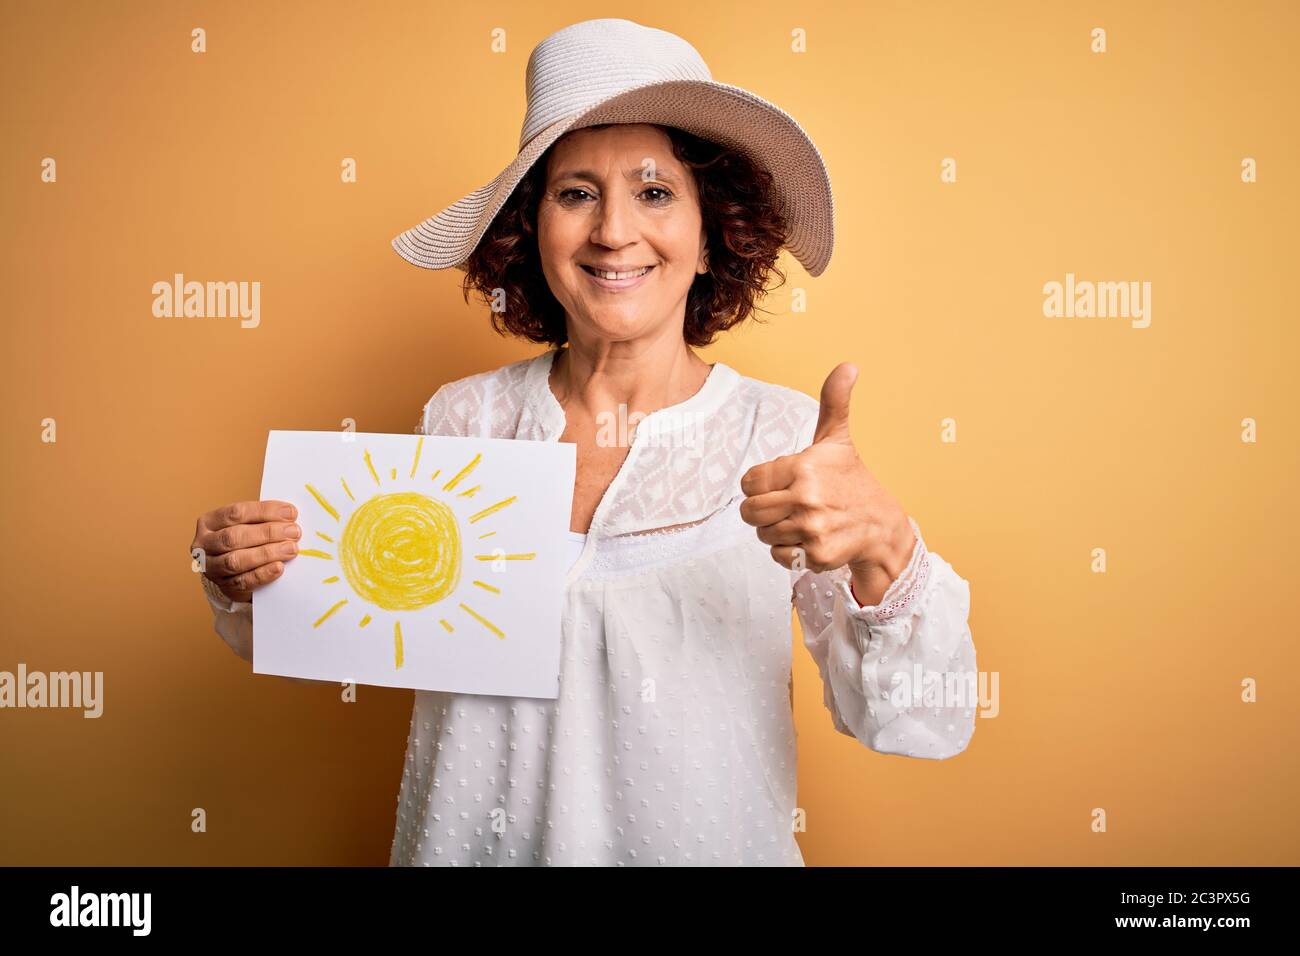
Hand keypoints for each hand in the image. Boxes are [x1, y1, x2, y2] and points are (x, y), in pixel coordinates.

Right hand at [192, 500, 300, 602]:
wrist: (234, 571)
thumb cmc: (243, 541)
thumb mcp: (247, 525)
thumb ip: (263, 519)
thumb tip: (290, 514)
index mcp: (209, 522)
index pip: (236, 513)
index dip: (265, 511)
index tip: (290, 513)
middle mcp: (204, 544)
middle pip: (234, 537)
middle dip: (268, 533)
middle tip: (294, 532)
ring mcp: (211, 567)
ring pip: (236, 560)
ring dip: (267, 554)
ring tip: (291, 549)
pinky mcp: (223, 586)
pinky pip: (243, 581)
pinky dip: (263, 573)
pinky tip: (279, 567)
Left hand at [739, 362, 915, 605]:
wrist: (881, 526)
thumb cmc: (851, 480)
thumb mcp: (837, 440)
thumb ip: (833, 402)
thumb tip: (848, 366)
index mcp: (803, 467)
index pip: (749, 482)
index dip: (760, 485)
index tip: (780, 485)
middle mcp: (806, 498)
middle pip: (750, 512)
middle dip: (763, 511)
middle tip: (787, 507)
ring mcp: (811, 528)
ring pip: (762, 535)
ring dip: (776, 531)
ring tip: (801, 521)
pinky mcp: (816, 555)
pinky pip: (778, 556)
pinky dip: (789, 551)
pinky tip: (810, 539)